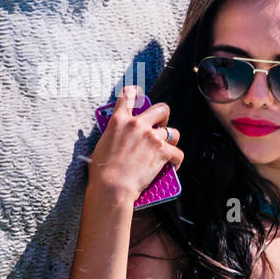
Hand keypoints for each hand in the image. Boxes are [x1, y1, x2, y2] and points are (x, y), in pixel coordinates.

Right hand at [87, 85, 183, 202]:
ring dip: (171, 140)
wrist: (112, 186)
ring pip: (173, 132)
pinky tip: (172, 166)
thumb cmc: (102, 170)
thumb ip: (112, 135)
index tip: (139, 92)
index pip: (128, 96)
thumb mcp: (101, 145)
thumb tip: (115, 138)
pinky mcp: (162, 151)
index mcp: (119, 120)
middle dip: (164, 117)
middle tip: (161, 125)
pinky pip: (178, 152)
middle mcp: (137, 124)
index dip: (135, 92)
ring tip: (166, 150)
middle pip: (161, 109)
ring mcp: (151, 137)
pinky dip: (176, 160)